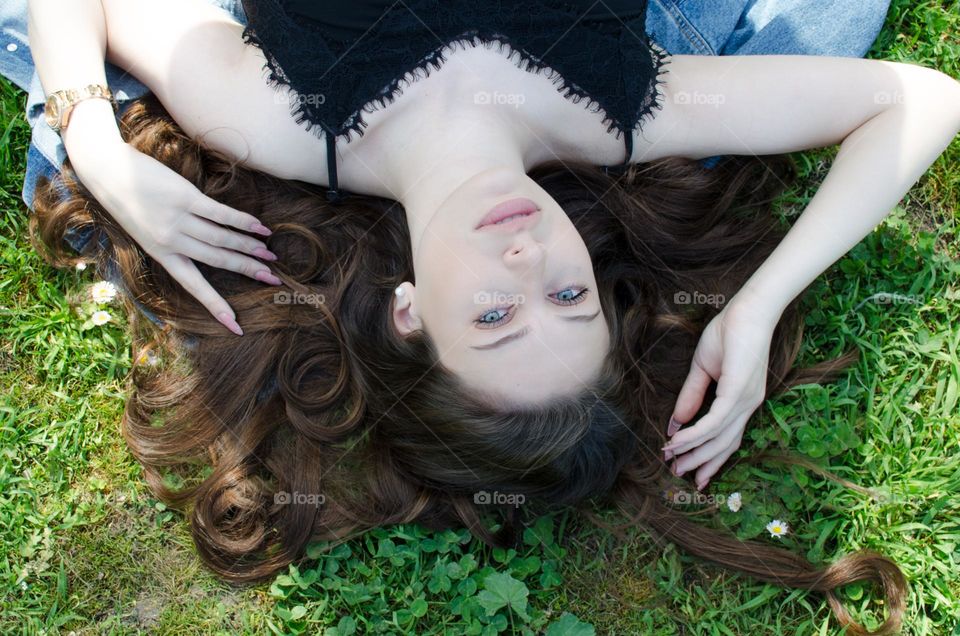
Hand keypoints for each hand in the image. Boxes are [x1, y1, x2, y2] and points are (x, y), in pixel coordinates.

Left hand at [71, 140, 282, 334]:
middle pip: (218, 260)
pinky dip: (243, 222)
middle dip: (248, 270)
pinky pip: (221, 214)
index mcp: (161, 255)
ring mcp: (178, 219)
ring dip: (250, 247)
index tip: (236, 326)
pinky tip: (260, 228)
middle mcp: (171, 241)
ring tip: (270, 254)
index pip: (193, 286)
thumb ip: (174, 243)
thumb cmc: (129, 202)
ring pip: (222, 239)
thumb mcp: (146, 232)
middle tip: (272, 279)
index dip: (216, 306)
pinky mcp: (185, 198)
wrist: (107, 172)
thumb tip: (208, 249)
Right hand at [661, 294, 781, 489]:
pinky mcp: (738, 392)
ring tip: (674, 463)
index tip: (691, 470)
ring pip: (719, 438)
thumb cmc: (729, 331)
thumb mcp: (703, 368)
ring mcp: (745, 400)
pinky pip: (714, 421)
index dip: (709, 455)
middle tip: (679, 475)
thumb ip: (692, 395)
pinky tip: (678, 440)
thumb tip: (677, 422)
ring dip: (694, 453)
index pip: (727, 437)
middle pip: (724, 444)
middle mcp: (747, 405)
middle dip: (700, 462)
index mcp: (742, 400)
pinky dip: (695, 434)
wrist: (747, 309)